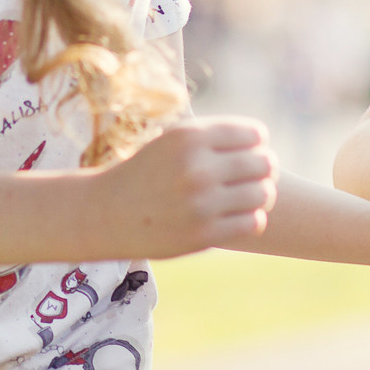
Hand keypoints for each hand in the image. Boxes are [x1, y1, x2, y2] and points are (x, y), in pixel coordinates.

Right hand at [98, 116, 277, 257]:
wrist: (105, 213)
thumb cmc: (146, 172)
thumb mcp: (172, 141)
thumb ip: (213, 138)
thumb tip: (262, 143)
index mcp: (190, 136)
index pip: (255, 134)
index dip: (256, 144)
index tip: (246, 153)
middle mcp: (197, 167)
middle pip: (264, 163)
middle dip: (263, 169)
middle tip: (252, 177)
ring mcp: (201, 203)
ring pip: (263, 194)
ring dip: (260, 195)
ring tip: (247, 197)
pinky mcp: (204, 235)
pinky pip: (253, 222)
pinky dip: (251, 219)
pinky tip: (237, 216)